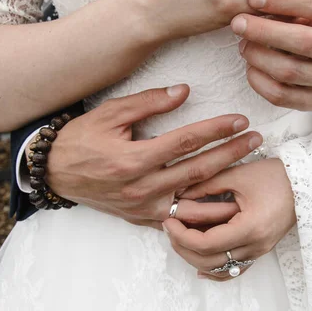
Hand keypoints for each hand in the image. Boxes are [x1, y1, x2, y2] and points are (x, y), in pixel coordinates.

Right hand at [40, 85, 262, 228]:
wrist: (55, 174)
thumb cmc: (82, 139)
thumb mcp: (110, 113)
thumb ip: (148, 102)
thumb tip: (184, 91)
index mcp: (134, 158)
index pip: (186, 141)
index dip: (216, 130)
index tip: (240, 120)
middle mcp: (142, 187)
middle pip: (199, 170)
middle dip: (232, 154)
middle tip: (257, 141)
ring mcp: (144, 208)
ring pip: (195, 201)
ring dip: (227, 189)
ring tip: (252, 175)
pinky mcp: (143, 219)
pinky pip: (181, 218)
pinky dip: (204, 213)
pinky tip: (225, 203)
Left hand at [162, 159, 294, 279]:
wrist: (308, 182)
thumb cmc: (276, 175)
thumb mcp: (238, 175)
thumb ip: (206, 185)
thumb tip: (178, 194)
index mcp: (250, 228)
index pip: (206, 244)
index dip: (181, 235)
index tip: (168, 220)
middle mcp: (255, 246)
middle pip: (208, 261)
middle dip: (183, 247)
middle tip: (168, 228)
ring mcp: (259, 251)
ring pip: (219, 269)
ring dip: (195, 258)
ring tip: (179, 240)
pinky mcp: (261, 250)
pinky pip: (234, 270)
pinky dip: (215, 270)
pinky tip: (199, 265)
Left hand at [230, 0, 311, 109]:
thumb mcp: (310, 8)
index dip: (286, 0)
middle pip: (306, 42)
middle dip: (267, 31)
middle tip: (239, 22)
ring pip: (291, 71)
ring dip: (259, 56)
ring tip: (242, 44)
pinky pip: (282, 96)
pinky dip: (260, 81)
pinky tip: (250, 68)